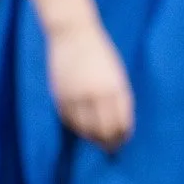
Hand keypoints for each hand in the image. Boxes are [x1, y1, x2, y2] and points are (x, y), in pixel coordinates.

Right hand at [47, 19, 132, 150]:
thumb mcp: (117, 73)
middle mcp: (97, 94)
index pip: (122, 123)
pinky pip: (69, 121)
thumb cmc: (100, 52)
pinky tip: (82, 131)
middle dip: (109, 142)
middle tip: (111, 149)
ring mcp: (77, 96)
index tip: (123, 140)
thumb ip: (119, 96)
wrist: (73, 33)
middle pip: (104, 130)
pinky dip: (76, 128)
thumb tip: (120, 123)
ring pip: (85, 129)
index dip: (123, 135)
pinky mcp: (60, 96)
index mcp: (115, 88)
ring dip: (92, 139)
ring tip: (97, 142)